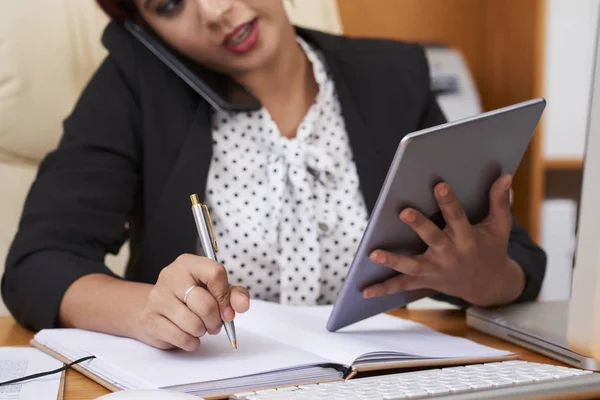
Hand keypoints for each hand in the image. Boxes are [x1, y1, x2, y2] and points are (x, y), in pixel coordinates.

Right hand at [136, 254, 249, 350]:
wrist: (157, 309)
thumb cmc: (191, 298)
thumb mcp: (215, 290)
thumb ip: (234, 294)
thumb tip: (242, 305)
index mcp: (188, 263)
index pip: (215, 273)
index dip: (225, 296)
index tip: (227, 310)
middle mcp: (170, 276)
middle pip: (206, 304)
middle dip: (216, 320)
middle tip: (214, 324)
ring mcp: (157, 297)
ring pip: (194, 324)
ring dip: (203, 331)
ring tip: (200, 327)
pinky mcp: (150, 319)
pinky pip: (181, 338)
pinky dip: (191, 342)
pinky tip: (188, 335)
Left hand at [363, 174, 524, 306]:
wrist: (489, 286)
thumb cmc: (491, 249)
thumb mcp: (499, 227)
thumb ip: (500, 202)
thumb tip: (506, 175)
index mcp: (467, 238)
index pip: (458, 217)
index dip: (449, 202)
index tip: (439, 185)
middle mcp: (450, 254)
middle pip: (432, 238)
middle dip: (419, 225)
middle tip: (404, 211)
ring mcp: (435, 269)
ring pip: (411, 265)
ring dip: (392, 260)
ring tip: (372, 253)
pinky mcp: (424, 280)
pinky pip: (401, 286)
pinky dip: (383, 289)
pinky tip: (364, 291)